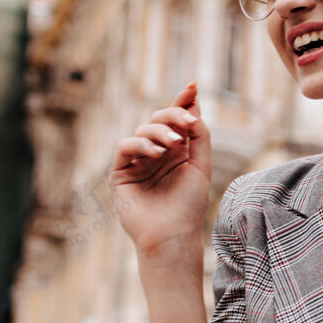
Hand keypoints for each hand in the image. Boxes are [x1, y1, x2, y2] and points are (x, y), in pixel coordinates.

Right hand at [109, 82, 211, 261]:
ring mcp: (138, 162)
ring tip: (172, 145)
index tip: (193, 87)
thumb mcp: (201, 166)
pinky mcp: (121, 173)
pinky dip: (139, 144)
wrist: (172, 235)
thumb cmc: (188, 205)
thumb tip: (194, 106)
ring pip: (142, 130)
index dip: (183, 102)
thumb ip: (198, 136)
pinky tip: (155, 153)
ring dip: (158, 132)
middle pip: (160, 119)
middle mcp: (157, 153)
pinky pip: (124, 147)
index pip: (178, 120)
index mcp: (177, 151)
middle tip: (187, 122)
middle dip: (173, 115)